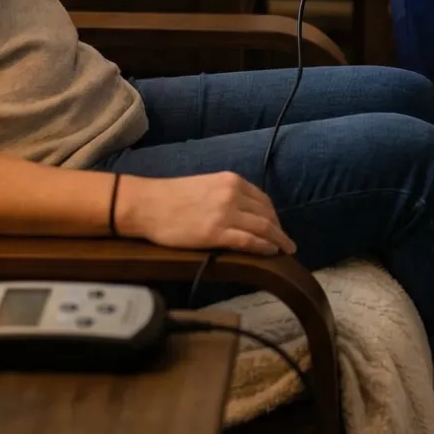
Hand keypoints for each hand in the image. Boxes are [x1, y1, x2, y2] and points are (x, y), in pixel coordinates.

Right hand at [114, 171, 296, 255]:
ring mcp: (226, 213)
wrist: (148, 205)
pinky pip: (249, 241)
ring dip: (278, 240)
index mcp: (231, 181)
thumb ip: (226, 194)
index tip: (277, 226)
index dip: (273, 215)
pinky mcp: (217, 233)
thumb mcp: (206, 185)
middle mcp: (233, 194)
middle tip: (284, 242)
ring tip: (286, 249)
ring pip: (263, 228)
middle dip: (279, 229)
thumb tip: (243, 211)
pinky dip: (264, 247)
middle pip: (267, 213)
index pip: (262, 199)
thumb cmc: (172, 197)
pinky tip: (271, 252)